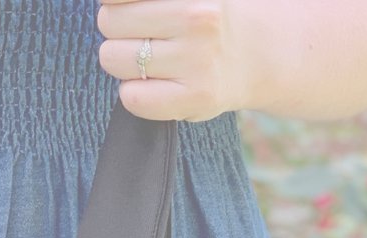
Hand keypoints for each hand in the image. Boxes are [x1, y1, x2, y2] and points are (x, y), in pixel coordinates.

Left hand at [96, 0, 259, 121]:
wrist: (262, 54)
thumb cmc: (211, 20)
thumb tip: (104, 4)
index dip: (113, 3)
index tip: (125, 8)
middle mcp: (197, 18)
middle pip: (109, 21)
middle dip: (116, 29)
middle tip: (140, 36)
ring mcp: (196, 60)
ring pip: (114, 58)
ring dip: (121, 62)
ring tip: (148, 60)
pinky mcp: (193, 98)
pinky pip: (131, 97)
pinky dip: (131, 93)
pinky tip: (151, 86)